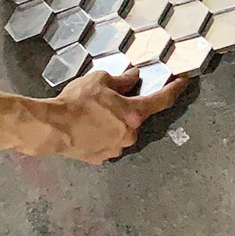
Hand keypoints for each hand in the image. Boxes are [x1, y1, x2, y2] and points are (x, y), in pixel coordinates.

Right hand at [41, 69, 189, 163]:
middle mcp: (129, 134)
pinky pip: (108, 142)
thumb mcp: (100, 80)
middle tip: (111, 98)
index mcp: (133, 114)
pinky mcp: (101, 158)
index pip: (163, 100)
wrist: (50, 127)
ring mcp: (116, 149)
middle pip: (137, 116)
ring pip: (122, 131)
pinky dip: (103, 133)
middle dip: (128, 107)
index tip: (184, 81)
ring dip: (115, 121)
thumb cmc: (75, 102)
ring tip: (94, 112)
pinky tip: (88, 126)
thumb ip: (122, 80)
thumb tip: (133, 78)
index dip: (175, 89)